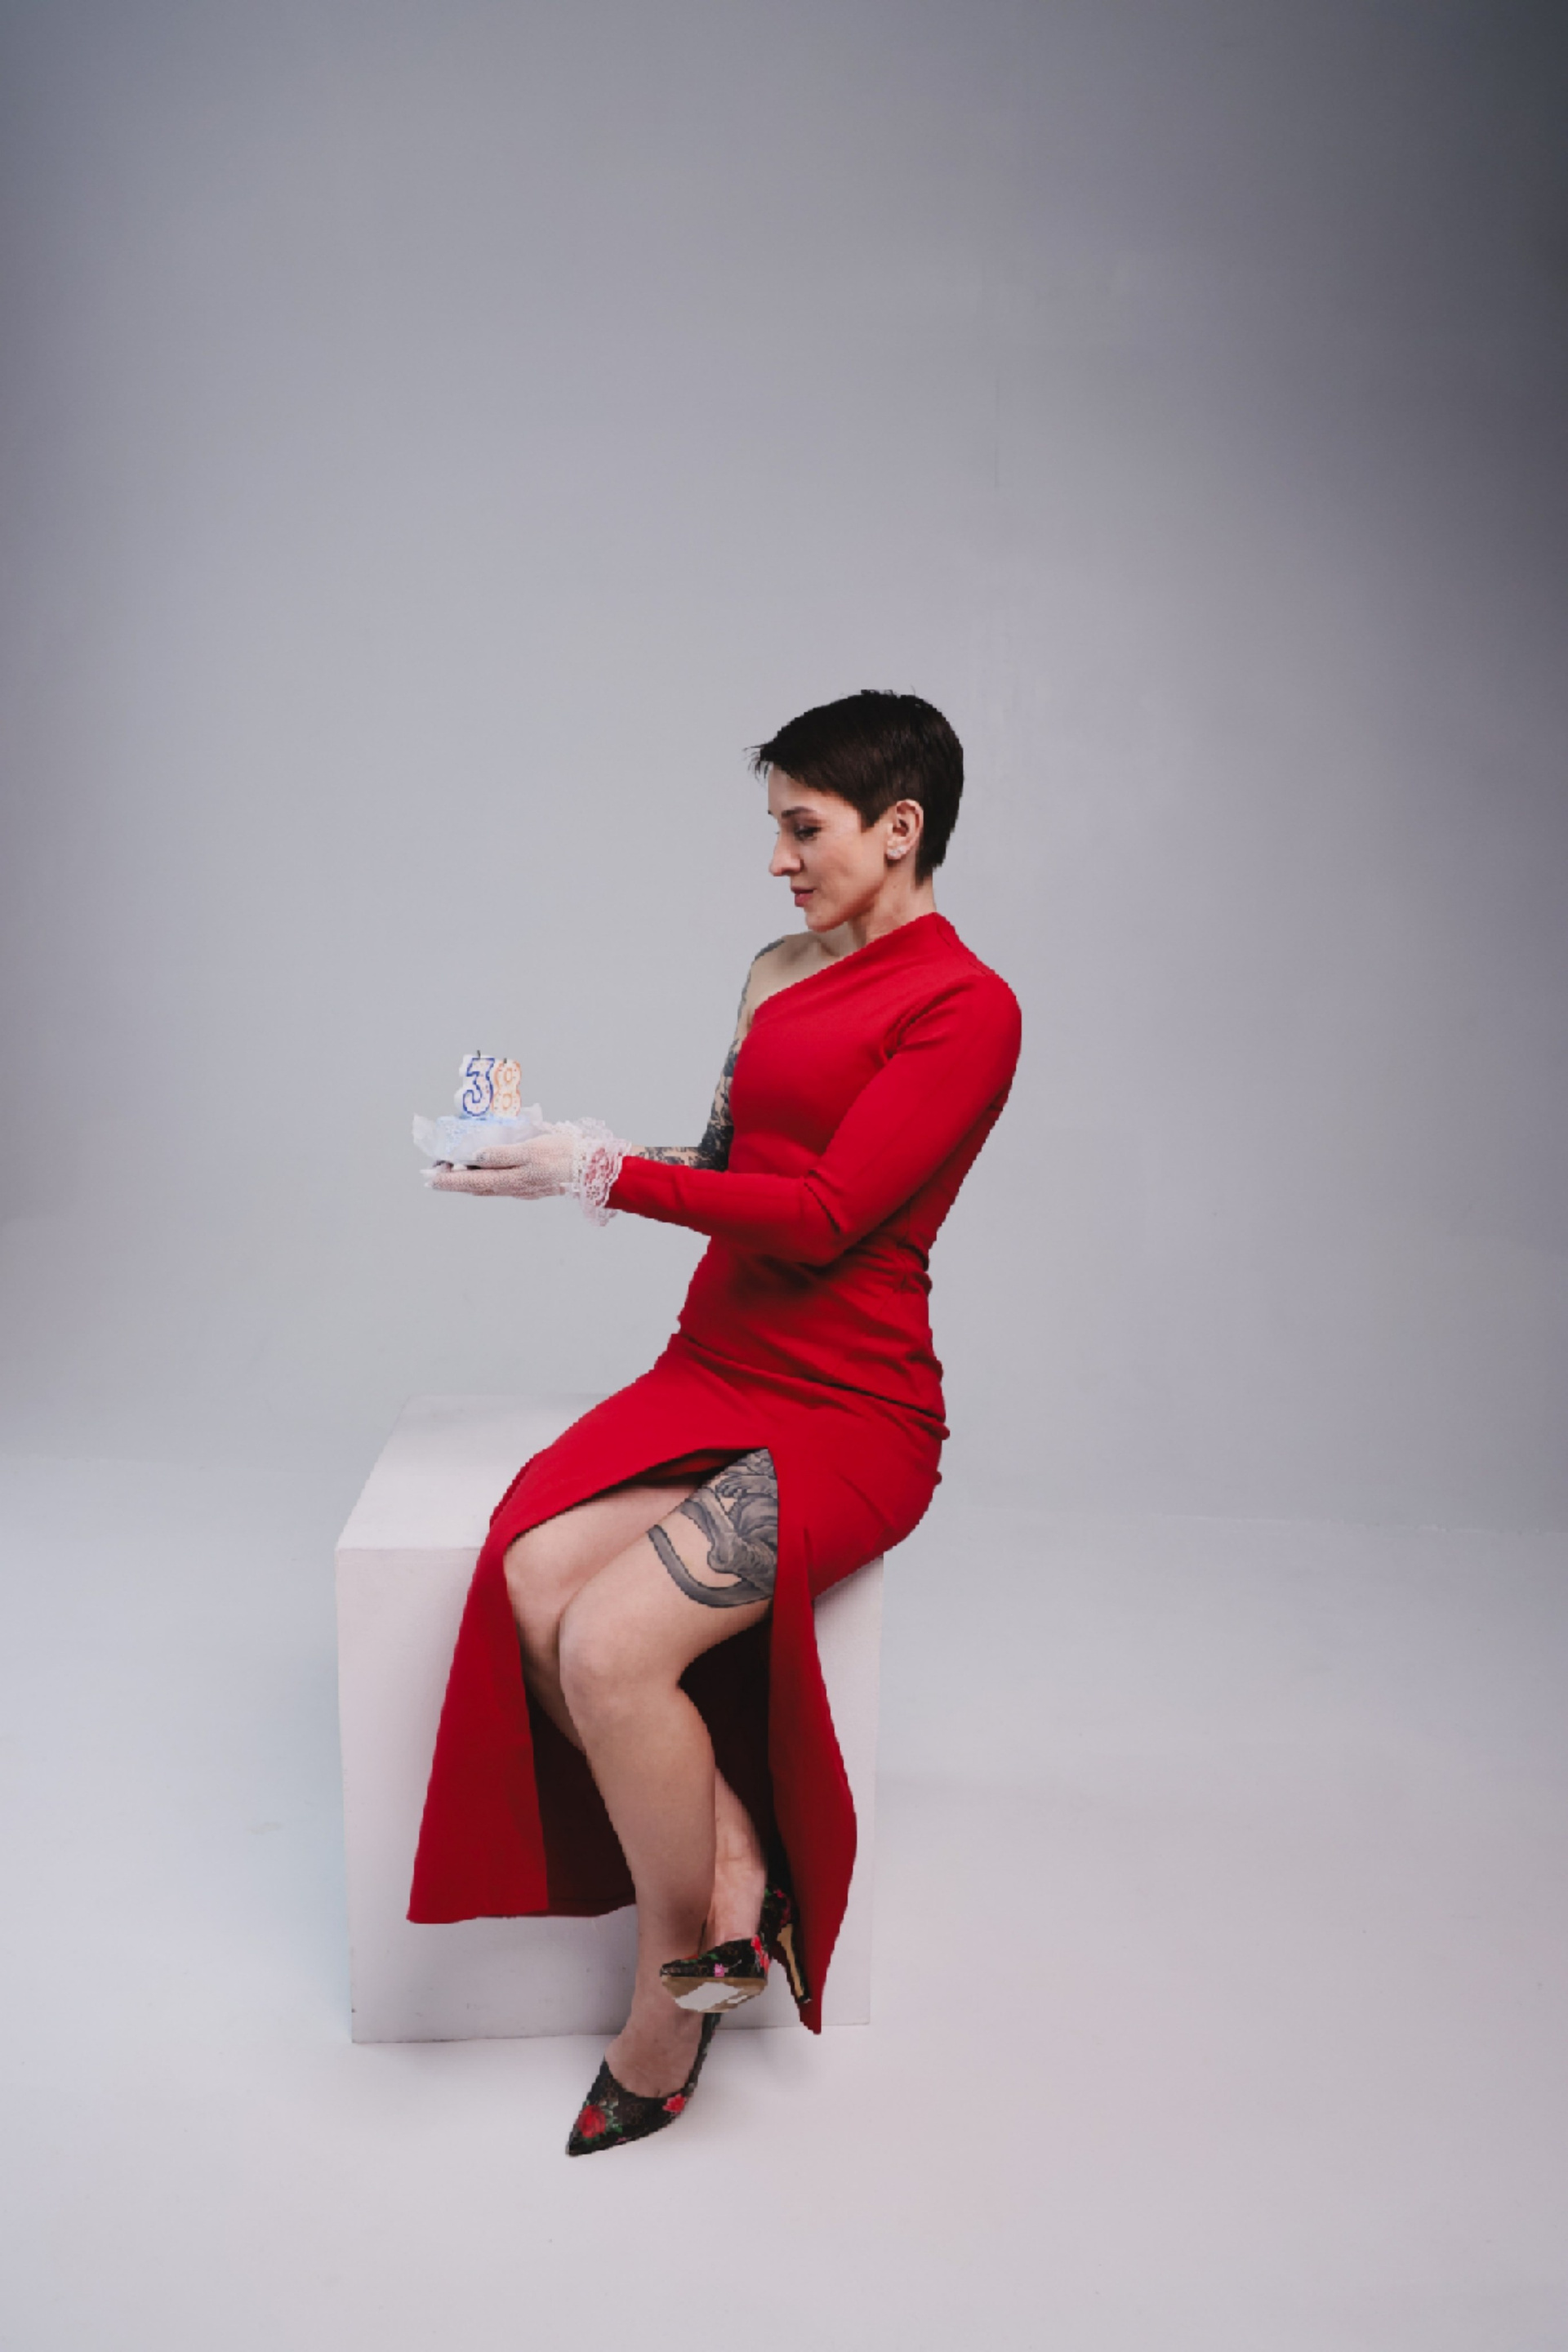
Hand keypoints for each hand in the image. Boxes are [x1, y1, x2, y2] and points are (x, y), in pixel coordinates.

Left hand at [426, 1127, 577, 1197]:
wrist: (590, 1169)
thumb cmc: (562, 1154)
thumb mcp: (530, 1148)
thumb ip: (502, 1154)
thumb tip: (476, 1155)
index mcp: (511, 1178)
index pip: (472, 1180)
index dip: (450, 1179)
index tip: (430, 1178)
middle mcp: (512, 1187)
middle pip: (476, 1186)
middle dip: (453, 1181)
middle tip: (432, 1177)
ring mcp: (521, 1189)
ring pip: (487, 1187)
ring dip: (467, 1182)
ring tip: (450, 1175)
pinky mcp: (529, 1186)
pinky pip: (499, 1186)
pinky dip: (484, 1181)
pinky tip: (481, 1176)